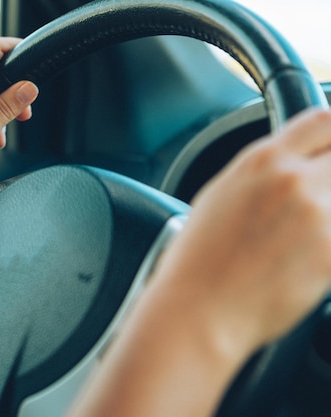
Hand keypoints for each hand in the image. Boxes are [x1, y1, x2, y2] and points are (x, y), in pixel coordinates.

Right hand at [153, 109, 330, 355]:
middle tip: (318, 200)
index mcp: (261, 160)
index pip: (323, 120)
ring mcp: (319, 216)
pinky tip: (303, 260)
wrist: (198, 309)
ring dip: (328, 213)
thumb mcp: (219, 197)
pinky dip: (327, 245)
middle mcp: (293, 181)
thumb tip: (291, 168)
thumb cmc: (197, 261)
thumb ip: (261, 175)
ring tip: (303, 237)